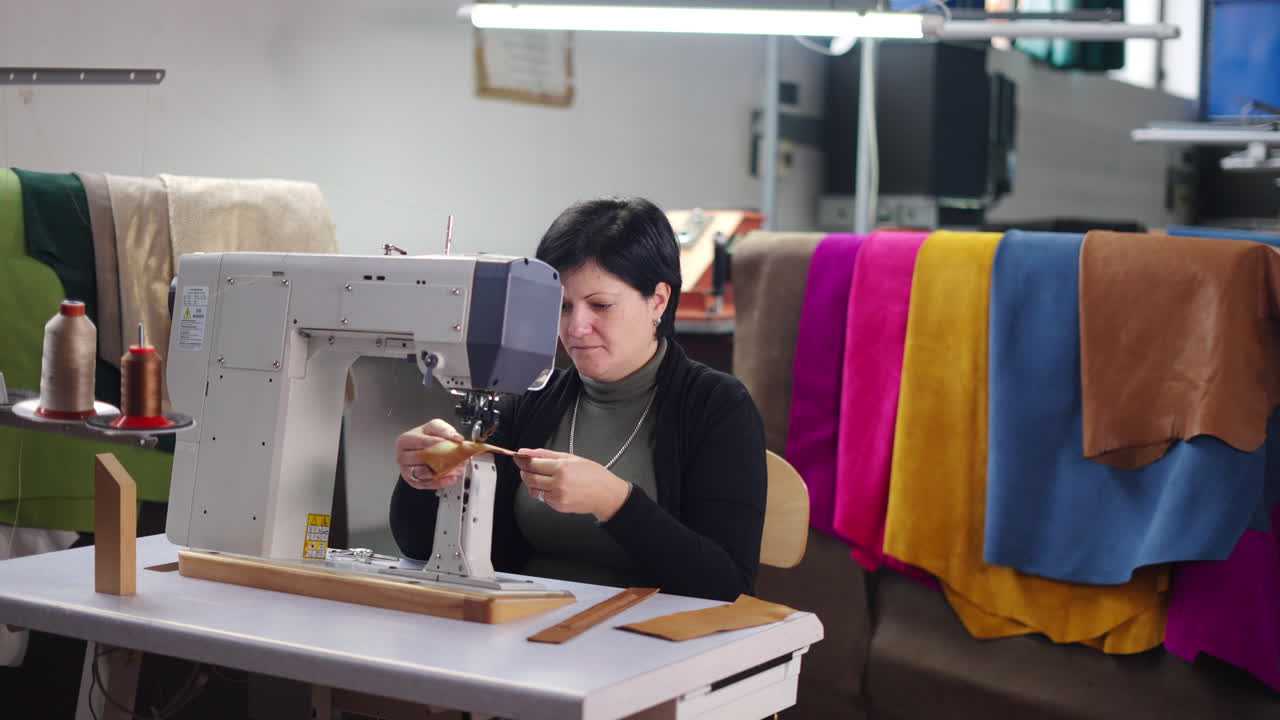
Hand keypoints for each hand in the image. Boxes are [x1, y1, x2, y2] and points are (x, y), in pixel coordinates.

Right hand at [396, 419, 465, 490]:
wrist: (422, 449)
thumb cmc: (426, 437)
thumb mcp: (435, 427)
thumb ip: (445, 430)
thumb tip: (457, 438)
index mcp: (405, 440)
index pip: (420, 441)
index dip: (434, 442)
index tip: (446, 442)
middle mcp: (403, 456)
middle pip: (420, 458)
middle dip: (441, 457)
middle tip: (457, 456)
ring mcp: (407, 471)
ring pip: (423, 473)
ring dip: (442, 471)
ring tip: (457, 468)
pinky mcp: (414, 482)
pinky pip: (427, 484)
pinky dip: (440, 482)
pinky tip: (451, 478)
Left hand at [514, 448, 631, 521]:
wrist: (606, 494)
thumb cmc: (593, 475)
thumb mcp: (571, 458)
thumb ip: (546, 455)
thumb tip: (527, 452)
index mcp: (562, 468)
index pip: (532, 464)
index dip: (522, 460)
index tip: (519, 457)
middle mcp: (558, 483)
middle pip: (529, 478)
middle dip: (525, 471)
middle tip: (528, 467)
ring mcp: (558, 497)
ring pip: (533, 490)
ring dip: (533, 482)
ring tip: (544, 477)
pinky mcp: (558, 506)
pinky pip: (542, 498)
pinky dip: (543, 491)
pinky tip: (553, 486)